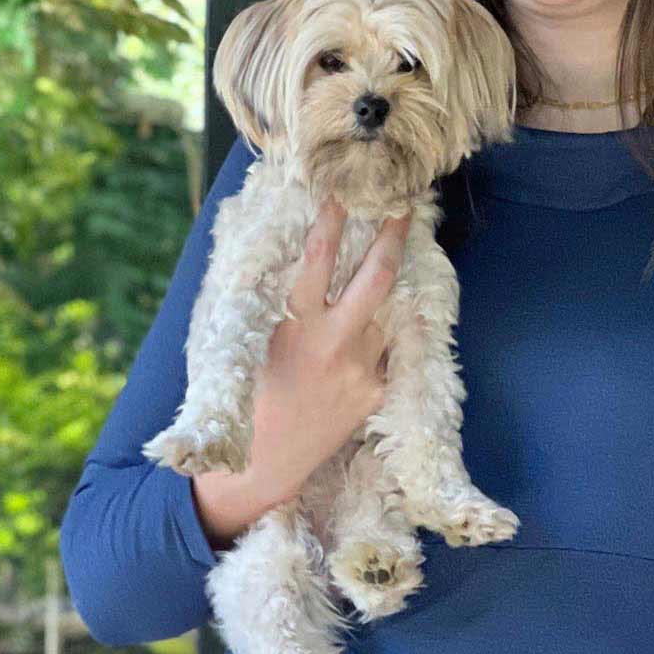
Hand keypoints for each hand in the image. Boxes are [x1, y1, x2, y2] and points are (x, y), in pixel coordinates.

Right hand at [192, 202, 411, 549]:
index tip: (342, 191)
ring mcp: (362, 369)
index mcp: (295, 326)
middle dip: (393, 236)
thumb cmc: (249, 395)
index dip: (332, 220)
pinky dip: (379, 336)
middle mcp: (335, 344)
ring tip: (395, 257)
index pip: (318, 259)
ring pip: (387, 313)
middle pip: (377, 278)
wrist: (266, 462)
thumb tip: (284, 254)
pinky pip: (386, 351)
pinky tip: (373, 328)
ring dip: (390, 287)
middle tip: (404, 206)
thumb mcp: (249, 341)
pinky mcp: (377, 391)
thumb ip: (274, 302)